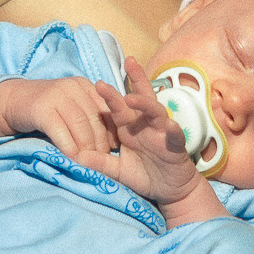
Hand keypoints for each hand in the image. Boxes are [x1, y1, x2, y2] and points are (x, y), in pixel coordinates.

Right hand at [0, 76, 113, 165]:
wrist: (11, 101)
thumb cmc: (45, 109)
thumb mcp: (71, 107)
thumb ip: (89, 116)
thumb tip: (113, 141)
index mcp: (84, 86)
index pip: (106, 108)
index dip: (113, 129)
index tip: (115, 147)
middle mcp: (72, 87)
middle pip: (94, 118)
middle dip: (101, 142)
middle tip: (103, 160)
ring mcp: (57, 96)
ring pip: (80, 125)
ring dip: (86, 148)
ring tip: (89, 163)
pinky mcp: (42, 108)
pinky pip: (60, 130)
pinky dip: (69, 147)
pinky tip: (73, 159)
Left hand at [93, 62, 212, 213]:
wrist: (170, 192)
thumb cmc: (145, 175)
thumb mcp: (117, 170)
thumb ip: (100, 163)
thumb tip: (77, 157)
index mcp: (131, 129)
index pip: (120, 108)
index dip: (111, 95)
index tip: (97, 82)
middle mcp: (147, 127)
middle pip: (142, 98)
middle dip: (137, 79)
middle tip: (129, 61)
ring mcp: (162, 135)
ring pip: (157, 112)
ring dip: (146, 104)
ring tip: (133, 97)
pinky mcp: (176, 148)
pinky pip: (176, 136)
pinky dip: (173, 130)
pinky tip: (169, 125)